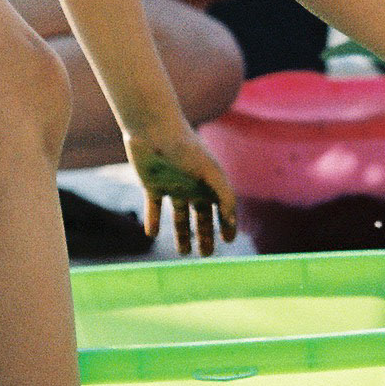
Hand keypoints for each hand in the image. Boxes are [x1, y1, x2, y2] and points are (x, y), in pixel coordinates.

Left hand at [124, 127, 236, 255]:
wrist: (155, 130)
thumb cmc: (186, 148)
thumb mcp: (209, 173)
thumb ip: (223, 194)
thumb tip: (233, 219)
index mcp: (209, 182)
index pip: (222, 208)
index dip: (227, 224)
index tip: (228, 240)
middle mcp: (193, 186)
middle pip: (201, 216)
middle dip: (205, 235)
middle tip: (207, 255)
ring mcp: (173, 186)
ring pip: (179, 216)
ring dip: (182, 234)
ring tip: (183, 253)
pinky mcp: (153, 185)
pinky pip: (155, 208)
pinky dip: (153, 220)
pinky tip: (151, 234)